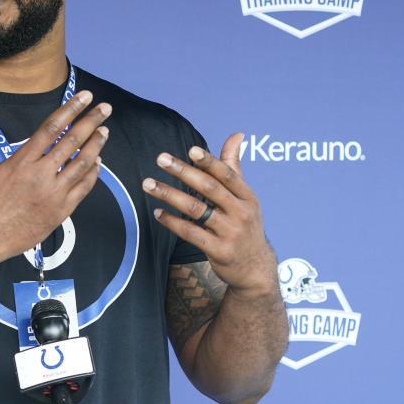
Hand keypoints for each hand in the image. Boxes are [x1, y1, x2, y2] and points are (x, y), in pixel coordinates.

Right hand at [0, 90, 110, 262]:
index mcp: (21, 161)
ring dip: (96, 145)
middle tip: (105, 108)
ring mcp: (53, 194)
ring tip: (104, 131)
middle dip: (91, 121)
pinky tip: (97, 162)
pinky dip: (93, 173)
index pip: (52, 128)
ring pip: (82, 164)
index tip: (85, 96)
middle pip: (73, 141)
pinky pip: (84, 188)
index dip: (70, 109)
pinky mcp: (61, 211)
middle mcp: (40, 176)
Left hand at [142, 133, 277, 295]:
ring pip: (196, 210)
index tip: (191, 150)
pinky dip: (172, 222)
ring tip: (148, 184)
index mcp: (247, 196)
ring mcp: (230, 233)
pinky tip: (157, 212)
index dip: (209, 161)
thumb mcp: (246, 197)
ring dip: (170, 194)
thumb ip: (234, 166)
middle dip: (183, 171)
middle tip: (161, 158)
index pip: (227, 175)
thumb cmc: (245, 225)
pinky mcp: (219, 251)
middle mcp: (241, 213)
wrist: (255, 269)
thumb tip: (236, 135)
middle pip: (208, 188)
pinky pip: (191, 233)